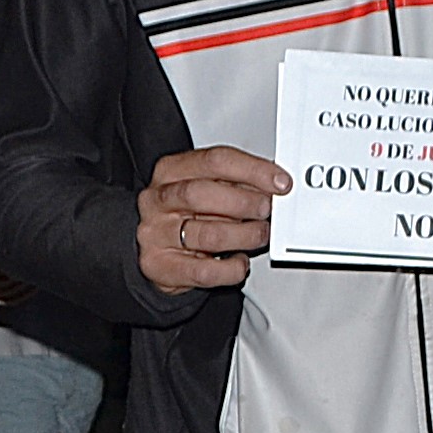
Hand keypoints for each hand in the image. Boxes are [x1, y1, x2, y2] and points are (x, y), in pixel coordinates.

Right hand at [135, 144, 285, 293]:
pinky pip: (205, 271)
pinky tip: (240, 261)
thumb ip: (235, 183)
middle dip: (244, 202)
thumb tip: (274, 185)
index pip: (215, 161)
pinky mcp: (161, 267)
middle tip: (267, 209)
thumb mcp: (205, 189)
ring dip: (244, 235)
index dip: (253, 170)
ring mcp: (156, 234)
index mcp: (170, 171)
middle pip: (202, 194)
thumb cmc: (184, 215)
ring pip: (207, 235)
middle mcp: (158, 200)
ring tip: (260, 234)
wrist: (153, 251)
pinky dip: (231, 268)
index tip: (280, 182)